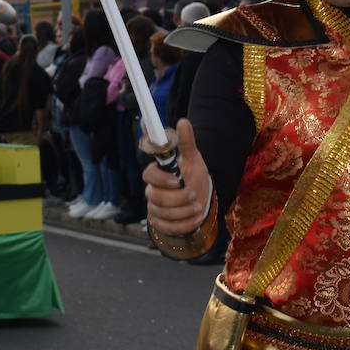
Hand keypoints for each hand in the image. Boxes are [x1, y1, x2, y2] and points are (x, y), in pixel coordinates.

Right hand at [142, 119, 211, 236]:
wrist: (200, 199)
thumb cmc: (193, 177)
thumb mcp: (193, 159)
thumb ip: (186, 142)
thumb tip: (182, 121)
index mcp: (158, 175)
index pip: (149, 175)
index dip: (161, 179)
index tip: (177, 181)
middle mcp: (153, 192)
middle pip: (156, 197)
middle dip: (177, 198)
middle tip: (194, 195)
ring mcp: (156, 209)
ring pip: (163, 213)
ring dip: (184, 212)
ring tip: (199, 207)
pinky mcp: (162, 224)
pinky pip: (168, 227)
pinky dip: (184, 224)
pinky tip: (197, 218)